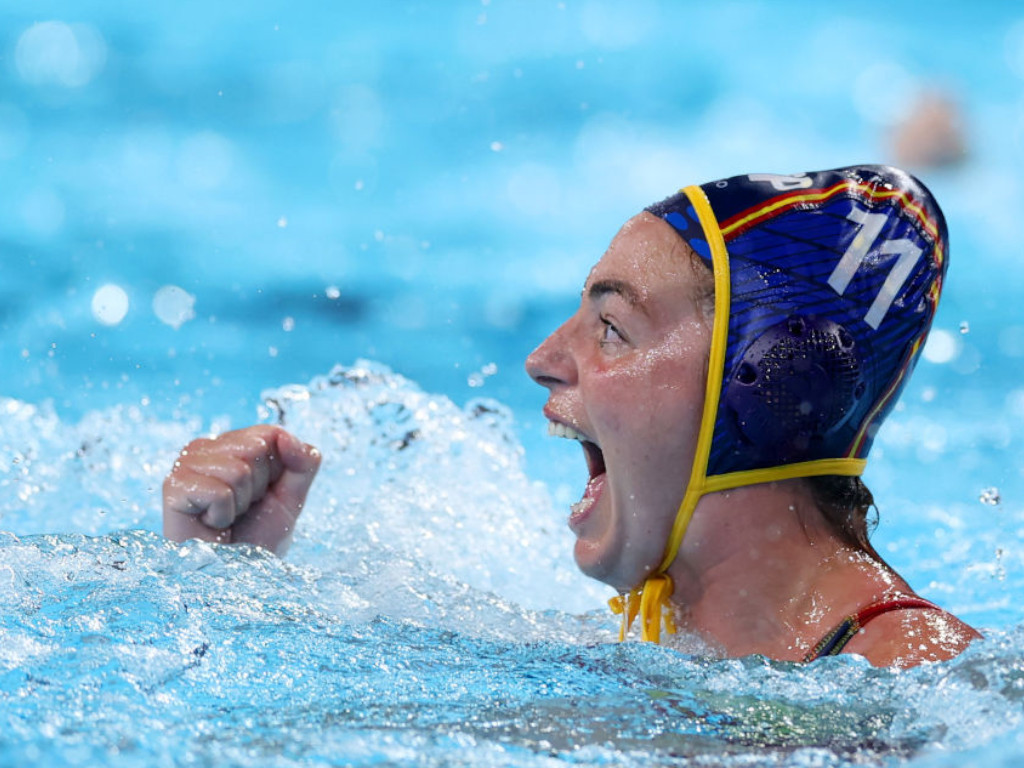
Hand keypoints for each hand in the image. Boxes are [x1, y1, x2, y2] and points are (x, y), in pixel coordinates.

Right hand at [162, 425, 320, 554]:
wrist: (233, 576)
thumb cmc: (257, 535)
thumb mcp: (292, 495)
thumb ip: (302, 462)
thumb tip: (285, 434)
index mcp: (232, 443)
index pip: (271, 433)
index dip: (277, 470)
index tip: (262, 494)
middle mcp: (206, 447)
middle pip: (255, 447)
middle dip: (259, 486)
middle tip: (242, 509)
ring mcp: (186, 463)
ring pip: (238, 470)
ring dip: (240, 502)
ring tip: (225, 517)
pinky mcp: (174, 486)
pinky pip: (218, 492)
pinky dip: (222, 515)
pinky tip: (209, 523)